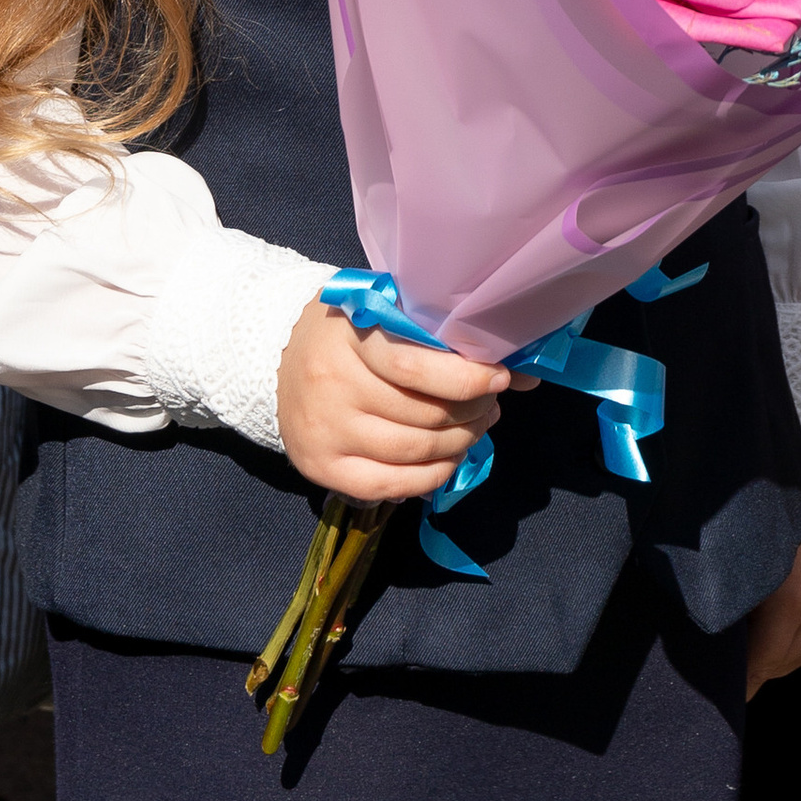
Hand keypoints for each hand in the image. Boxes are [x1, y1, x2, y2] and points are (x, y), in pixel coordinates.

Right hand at [276, 297, 513, 502]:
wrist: (277, 361)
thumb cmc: (348, 332)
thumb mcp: (389, 314)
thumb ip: (443, 338)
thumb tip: (522, 373)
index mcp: (350, 335)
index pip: (416, 366)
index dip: (468, 378)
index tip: (499, 377)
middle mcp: (332, 385)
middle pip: (422, 414)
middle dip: (473, 412)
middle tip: (491, 404)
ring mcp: (325, 431)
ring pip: (413, 451)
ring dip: (460, 443)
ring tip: (476, 427)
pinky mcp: (321, 467)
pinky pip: (390, 485)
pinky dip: (431, 477)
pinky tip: (449, 459)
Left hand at [744, 454, 800, 694]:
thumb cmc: (761, 501)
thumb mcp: (740, 556)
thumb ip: (731, 598)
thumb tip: (716, 625)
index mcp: (793, 604)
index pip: (763, 664)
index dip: (742, 682)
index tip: (725, 693)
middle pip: (787, 661)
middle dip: (760, 670)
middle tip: (734, 672)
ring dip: (784, 656)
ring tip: (757, 652)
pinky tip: (790, 632)